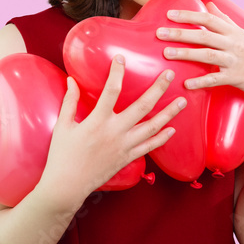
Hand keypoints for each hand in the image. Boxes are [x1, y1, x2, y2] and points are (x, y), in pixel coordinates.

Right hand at [36, 54, 187, 208]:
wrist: (67, 185)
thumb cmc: (61, 155)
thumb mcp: (63, 126)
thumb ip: (69, 102)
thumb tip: (71, 80)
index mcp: (97, 121)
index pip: (111, 90)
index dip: (117, 72)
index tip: (121, 58)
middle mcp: (114, 132)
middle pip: (142, 106)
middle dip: (157, 89)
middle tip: (169, 75)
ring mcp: (124, 146)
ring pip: (152, 127)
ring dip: (169, 113)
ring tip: (182, 101)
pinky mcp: (127, 158)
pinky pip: (149, 147)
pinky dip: (162, 138)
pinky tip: (172, 129)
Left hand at [157, 1, 243, 106]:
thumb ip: (226, 21)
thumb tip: (211, 6)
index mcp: (235, 33)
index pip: (209, 19)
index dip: (189, 15)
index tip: (169, 14)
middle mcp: (235, 44)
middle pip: (204, 35)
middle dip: (180, 33)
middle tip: (159, 32)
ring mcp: (236, 61)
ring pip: (208, 55)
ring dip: (186, 54)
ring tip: (167, 53)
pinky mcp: (238, 78)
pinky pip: (217, 79)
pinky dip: (202, 81)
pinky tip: (187, 83)